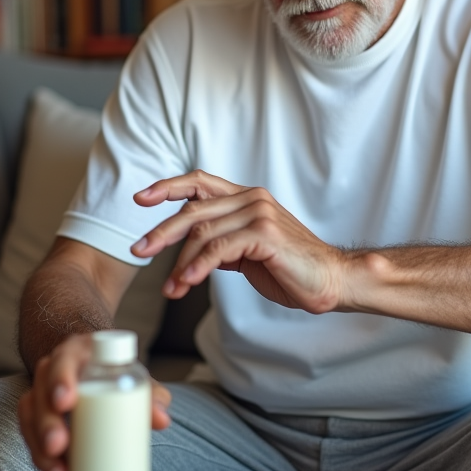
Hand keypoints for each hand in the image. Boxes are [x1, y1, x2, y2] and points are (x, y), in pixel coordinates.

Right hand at [16, 333, 172, 470]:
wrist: (92, 366)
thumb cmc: (114, 371)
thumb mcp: (133, 375)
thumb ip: (150, 395)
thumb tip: (162, 420)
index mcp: (75, 354)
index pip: (63, 361)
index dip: (61, 379)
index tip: (67, 402)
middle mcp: (51, 372)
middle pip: (40, 394)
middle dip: (47, 423)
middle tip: (59, 445)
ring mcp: (41, 395)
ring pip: (30, 417)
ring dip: (39, 447)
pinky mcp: (37, 419)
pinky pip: (30, 436)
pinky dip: (40, 457)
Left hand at [131, 170, 348, 313]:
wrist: (332, 280)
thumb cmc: (292, 269)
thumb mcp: (249, 252)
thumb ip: (224, 243)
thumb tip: (193, 250)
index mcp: (247, 198)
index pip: (200, 182)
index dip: (168, 187)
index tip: (141, 198)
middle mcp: (251, 199)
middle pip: (193, 209)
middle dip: (162, 232)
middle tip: (138, 250)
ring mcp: (259, 214)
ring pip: (203, 231)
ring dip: (179, 262)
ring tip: (170, 288)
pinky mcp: (265, 234)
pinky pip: (220, 249)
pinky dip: (199, 266)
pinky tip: (187, 282)